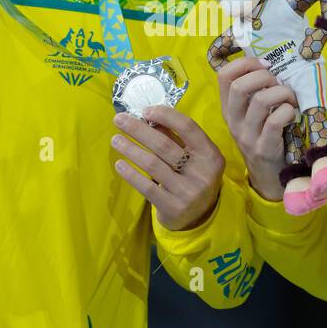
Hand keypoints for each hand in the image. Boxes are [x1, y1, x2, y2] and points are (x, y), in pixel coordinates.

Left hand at [111, 105, 224, 231]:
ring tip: (116, 140)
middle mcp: (202, 173)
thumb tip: (148, 116)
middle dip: (138, 130)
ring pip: (153, 165)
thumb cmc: (192, 177)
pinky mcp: (173, 207)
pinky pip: (147, 187)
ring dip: (131, 149)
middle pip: (165, 145)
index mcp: (211, 155)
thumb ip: (174, 137)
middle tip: (119, 120)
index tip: (144, 110)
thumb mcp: (192, 157)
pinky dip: (131, 174)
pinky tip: (120, 164)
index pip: (188, 127)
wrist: (200, 217)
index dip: (165, 115)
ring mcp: (188, 192)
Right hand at [217, 56, 297, 201]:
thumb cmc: (264, 137)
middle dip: (265, 76)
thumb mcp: (251, 115)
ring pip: (261, 101)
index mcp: (228, 108)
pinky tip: (292, 114)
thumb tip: (271, 65)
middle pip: (239, 86)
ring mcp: (247, 135)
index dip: (245, 63)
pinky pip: (275, 121)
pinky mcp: (263, 148)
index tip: (265, 65)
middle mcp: (233, 120)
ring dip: (282, 93)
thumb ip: (255, 93)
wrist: (267, 177)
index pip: (223, 75)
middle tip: (278, 84)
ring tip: (290, 99)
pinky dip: (288, 111)